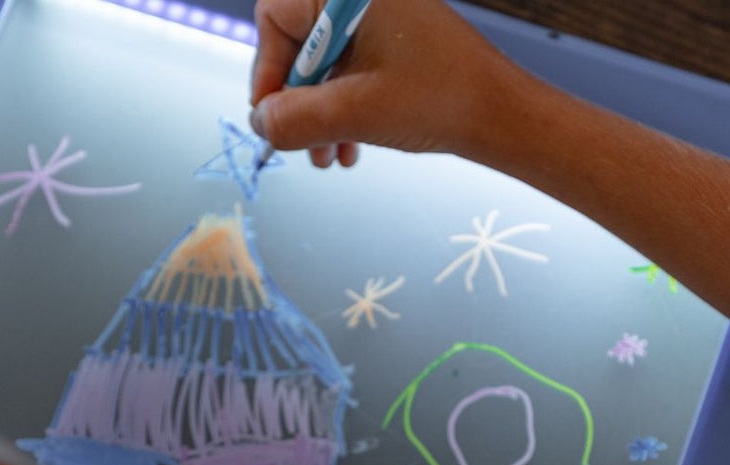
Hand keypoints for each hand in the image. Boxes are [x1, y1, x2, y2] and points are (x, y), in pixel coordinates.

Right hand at [249, 0, 524, 166]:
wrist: (496, 114)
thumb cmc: (441, 99)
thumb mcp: (354, 113)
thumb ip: (294, 118)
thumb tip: (260, 123)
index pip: (275, 17)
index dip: (267, 71)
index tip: (272, 116)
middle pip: (295, 46)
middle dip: (295, 103)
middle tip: (300, 143)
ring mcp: (376, 20)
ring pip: (319, 67)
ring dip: (316, 117)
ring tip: (327, 155)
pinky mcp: (388, 43)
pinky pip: (343, 73)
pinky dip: (338, 111)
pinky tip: (347, 146)